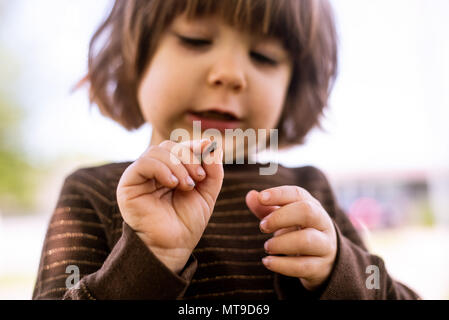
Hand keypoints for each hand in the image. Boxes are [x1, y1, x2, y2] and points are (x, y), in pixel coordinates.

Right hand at [117, 139, 222, 273]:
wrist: (172, 247)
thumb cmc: (187, 223)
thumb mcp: (207, 194)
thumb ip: (213, 171)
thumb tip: (213, 144)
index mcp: (170, 170)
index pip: (180, 147)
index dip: (194, 146)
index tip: (209, 149)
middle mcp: (154, 170)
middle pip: (169, 146)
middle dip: (188, 157)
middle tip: (199, 177)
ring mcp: (140, 176)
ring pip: (157, 151)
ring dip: (177, 164)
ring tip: (187, 186)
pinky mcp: (128, 184)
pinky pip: (143, 163)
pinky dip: (162, 168)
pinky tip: (173, 183)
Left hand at [246, 186, 336, 291]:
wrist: (323, 260)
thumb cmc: (298, 232)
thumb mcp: (283, 219)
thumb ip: (265, 208)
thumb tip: (251, 195)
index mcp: (312, 206)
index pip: (298, 194)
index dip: (279, 194)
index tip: (261, 198)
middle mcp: (322, 223)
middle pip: (307, 212)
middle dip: (280, 217)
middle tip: (262, 226)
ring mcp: (324, 246)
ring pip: (306, 240)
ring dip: (280, 243)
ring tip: (267, 246)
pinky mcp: (320, 267)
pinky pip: (303, 266)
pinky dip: (282, 265)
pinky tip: (268, 261)